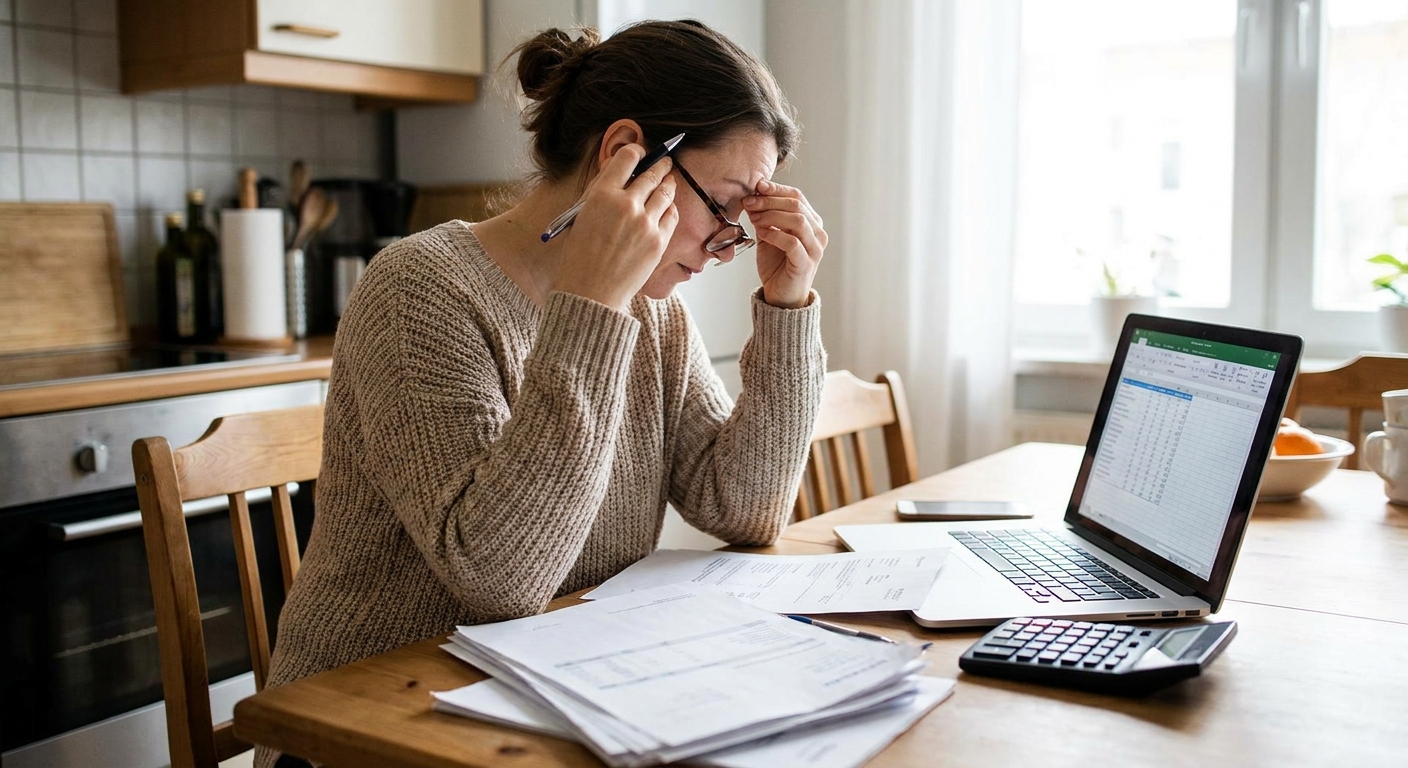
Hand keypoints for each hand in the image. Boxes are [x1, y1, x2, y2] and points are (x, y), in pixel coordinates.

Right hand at [554, 145, 678, 311]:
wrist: (590, 293)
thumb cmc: (579, 257)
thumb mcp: (580, 216)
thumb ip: (601, 193)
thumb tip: (619, 173)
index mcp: (601, 194)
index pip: (628, 157)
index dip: (637, 152)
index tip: (641, 153)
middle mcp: (626, 204)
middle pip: (652, 172)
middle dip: (660, 165)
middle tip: (665, 162)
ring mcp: (645, 222)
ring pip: (666, 191)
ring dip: (668, 183)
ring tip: (669, 181)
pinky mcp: (658, 241)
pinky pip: (671, 215)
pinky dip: (669, 208)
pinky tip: (666, 208)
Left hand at [743, 180, 826, 308]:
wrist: (780, 296)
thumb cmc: (776, 266)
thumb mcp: (768, 236)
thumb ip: (764, 218)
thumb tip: (752, 197)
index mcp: (811, 222)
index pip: (797, 196)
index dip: (776, 189)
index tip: (756, 186)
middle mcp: (818, 233)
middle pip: (796, 205)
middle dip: (769, 201)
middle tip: (749, 202)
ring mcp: (814, 249)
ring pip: (797, 221)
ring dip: (772, 216)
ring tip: (754, 219)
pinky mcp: (806, 264)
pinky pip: (792, 243)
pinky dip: (775, 234)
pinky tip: (762, 233)